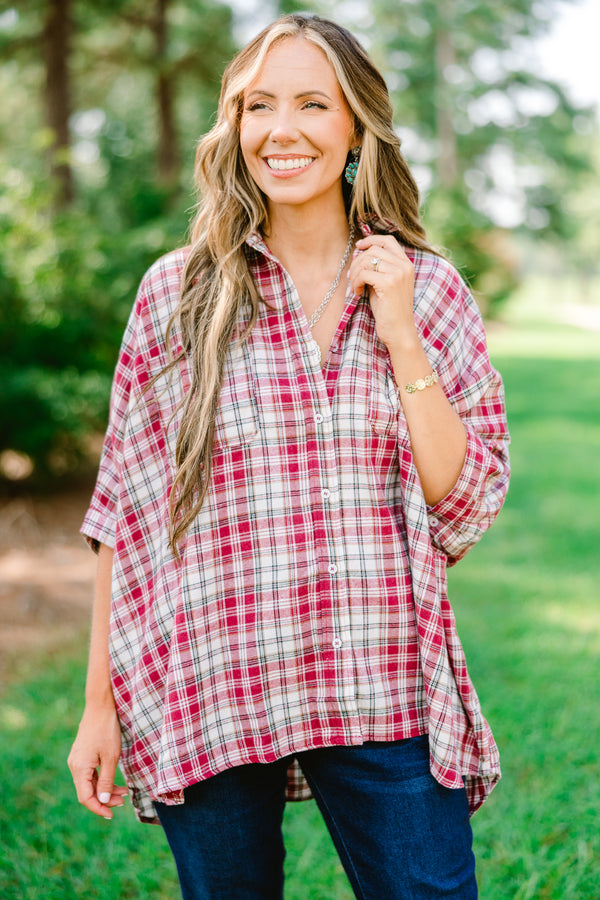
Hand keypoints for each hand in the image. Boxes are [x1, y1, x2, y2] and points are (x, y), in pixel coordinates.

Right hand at [68, 704, 127, 818]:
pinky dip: (103, 779)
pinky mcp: (82, 755)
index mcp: (79, 768)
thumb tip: (103, 801)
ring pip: (90, 783)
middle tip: (123, 801)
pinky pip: (91, 773)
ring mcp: (78, 760)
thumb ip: (106, 781)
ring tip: (124, 792)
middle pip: (88, 791)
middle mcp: (75, 766)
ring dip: (106, 789)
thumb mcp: (111, 757)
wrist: (100, 707)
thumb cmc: (107, 730)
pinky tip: (115, 782)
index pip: (86, 797)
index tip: (112, 814)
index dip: (98, 808)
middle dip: (105, 799)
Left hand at [349, 235, 418, 349]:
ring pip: (366, 261)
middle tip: (352, 278)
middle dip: (357, 262)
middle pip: (373, 250)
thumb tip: (359, 253)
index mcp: (406, 264)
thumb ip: (378, 268)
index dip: (371, 240)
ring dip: (355, 273)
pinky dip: (355, 283)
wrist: (400, 332)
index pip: (388, 241)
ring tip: (355, 287)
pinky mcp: (388, 283)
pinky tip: (357, 293)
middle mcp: (404, 266)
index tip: (359, 246)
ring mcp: (398, 273)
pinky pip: (363, 274)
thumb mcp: (386, 284)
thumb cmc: (389, 311)